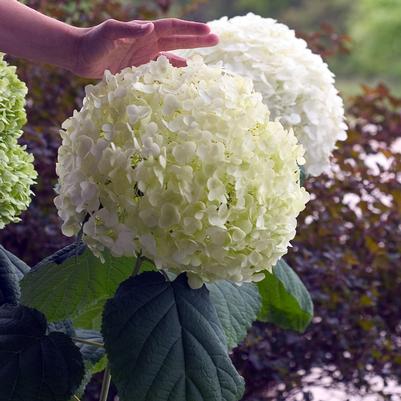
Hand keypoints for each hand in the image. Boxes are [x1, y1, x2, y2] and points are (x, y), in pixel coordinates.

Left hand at [72, 18, 217, 78]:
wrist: (80, 55)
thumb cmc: (93, 42)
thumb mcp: (109, 33)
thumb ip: (128, 30)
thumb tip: (150, 28)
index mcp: (145, 32)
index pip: (173, 29)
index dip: (191, 31)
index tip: (209, 32)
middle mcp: (148, 42)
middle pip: (178, 39)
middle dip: (197, 39)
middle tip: (217, 40)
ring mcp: (145, 56)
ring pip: (172, 55)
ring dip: (188, 55)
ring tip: (205, 59)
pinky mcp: (139, 68)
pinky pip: (160, 69)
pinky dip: (171, 71)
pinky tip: (181, 74)